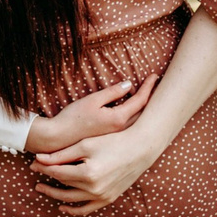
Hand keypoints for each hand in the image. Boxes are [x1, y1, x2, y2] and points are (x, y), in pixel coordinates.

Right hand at [22, 76, 156, 155]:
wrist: (58, 140)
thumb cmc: (72, 118)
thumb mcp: (92, 100)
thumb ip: (112, 92)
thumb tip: (129, 85)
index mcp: (119, 118)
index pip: (140, 100)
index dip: (149, 87)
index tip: (155, 76)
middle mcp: (122, 130)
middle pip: (144, 112)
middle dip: (152, 97)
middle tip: (158, 84)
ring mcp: (118, 137)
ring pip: (139, 121)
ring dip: (146, 108)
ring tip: (153, 96)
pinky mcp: (113, 140)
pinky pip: (131, 126)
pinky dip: (138, 117)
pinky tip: (138, 113)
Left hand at [31, 116, 175, 212]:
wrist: (140, 149)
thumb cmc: (113, 142)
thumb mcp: (86, 144)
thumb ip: (62, 154)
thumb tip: (38, 159)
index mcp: (87, 173)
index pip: (57, 172)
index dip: (43, 167)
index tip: (33, 162)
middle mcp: (94, 189)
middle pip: (63, 184)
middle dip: (47, 177)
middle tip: (35, 170)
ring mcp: (102, 196)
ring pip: (71, 198)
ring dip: (55, 193)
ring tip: (41, 188)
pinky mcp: (108, 198)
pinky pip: (87, 209)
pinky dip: (74, 209)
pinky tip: (63, 206)